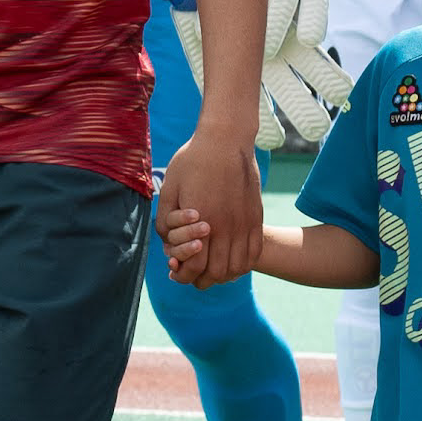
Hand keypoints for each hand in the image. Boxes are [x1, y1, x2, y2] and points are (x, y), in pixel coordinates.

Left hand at [163, 123, 262, 288]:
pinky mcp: (256, 218)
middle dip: (201, 280)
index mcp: (202, 221)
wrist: (226, 140)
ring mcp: (244, 223)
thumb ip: (165, 221)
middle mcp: (226, 227)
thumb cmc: (192, 161)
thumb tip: (169, 245)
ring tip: (211, 270)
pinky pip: (254, 253)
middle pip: (218, 272)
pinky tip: (230, 261)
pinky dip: (243, 265)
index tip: (175, 273)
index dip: (183, 276)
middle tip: (192, 275)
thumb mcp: (169, 189)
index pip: (195, 266)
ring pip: (238, 267)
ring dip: (223, 275)